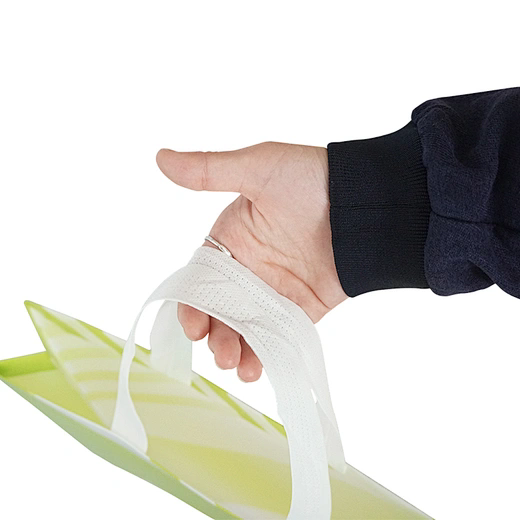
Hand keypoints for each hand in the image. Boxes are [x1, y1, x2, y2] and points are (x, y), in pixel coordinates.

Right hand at [156, 142, 347, 381]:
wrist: (365, 202)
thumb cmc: (311, 178)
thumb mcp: (257, 168)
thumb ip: (209, 171)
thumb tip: (162, 158)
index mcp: (232, 239)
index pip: (201, 279)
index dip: (192, 305)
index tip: (192, 326)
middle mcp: (250, 268)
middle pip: (221, 310)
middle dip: (216, 334)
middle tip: (220, 351)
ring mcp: (276, 290)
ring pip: (248, 327)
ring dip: (239, 349)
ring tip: (237, 366)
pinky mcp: (303, 307)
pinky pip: (281, 334)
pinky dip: (269, 353)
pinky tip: (261, 369)